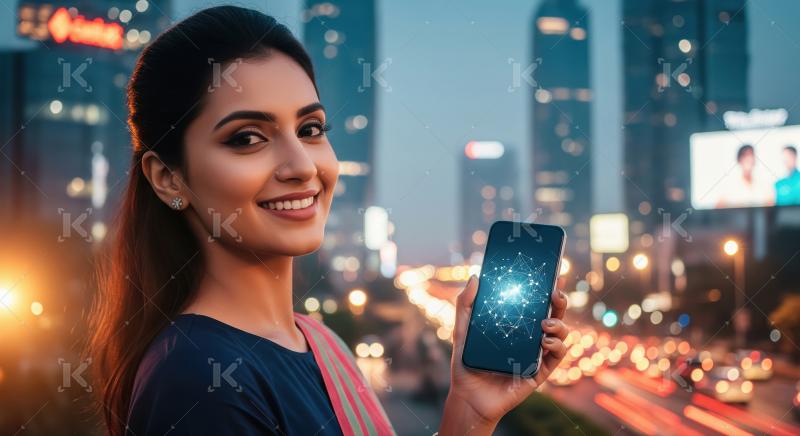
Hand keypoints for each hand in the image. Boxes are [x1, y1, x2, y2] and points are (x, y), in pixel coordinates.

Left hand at [445, 274, 569, 424]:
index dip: (544, 288)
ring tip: (545, 323)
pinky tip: (545, 341)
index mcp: (515, 324)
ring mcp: (536, 353)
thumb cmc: (466, 363)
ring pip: (560, 334)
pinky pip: (557, 356)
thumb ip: (465, 304)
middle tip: (554, 293)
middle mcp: (529, 336)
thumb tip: (474, 277)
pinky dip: (556, 345)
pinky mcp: (540, 371)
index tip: (550, 274)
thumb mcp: (462, 330)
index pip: (533, 302)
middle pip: (552, 314)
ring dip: (559, 324)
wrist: (468, 397)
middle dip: (559, 302)